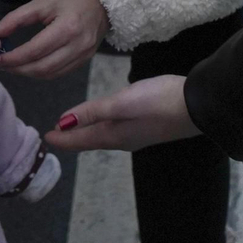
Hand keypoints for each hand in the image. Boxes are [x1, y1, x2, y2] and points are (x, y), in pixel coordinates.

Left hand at [0, 0, 108, 79]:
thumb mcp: (42, 0)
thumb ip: (15, 19)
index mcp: (67, 28)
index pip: (34, 51)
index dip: (13, 58)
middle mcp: (79, 44)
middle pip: (43, 68)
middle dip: (19, 69)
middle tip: (1, 64)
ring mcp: (86, 53)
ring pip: (52, 73)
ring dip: (30, 73)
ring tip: (14, 66)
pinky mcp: (88, 56)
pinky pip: (63, 71)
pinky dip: (45, 71)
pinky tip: (33, 64)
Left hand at [46, 74, 199, 151]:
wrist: (199, 106)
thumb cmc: (158, 103)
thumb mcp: (121, 103)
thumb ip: (93, 112)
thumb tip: (63, 123)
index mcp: (113, 136)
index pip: (80, 140)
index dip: (61, 138)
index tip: (44, 138)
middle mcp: (123, 139)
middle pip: (91, 140)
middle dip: (72, 138)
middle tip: (55, 134)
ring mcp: (139, 134)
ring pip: (105, 135)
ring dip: (87, 133)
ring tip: (76, 128)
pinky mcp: (151, 126)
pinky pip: (118, 130)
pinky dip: (104, 127)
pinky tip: (109, 121)